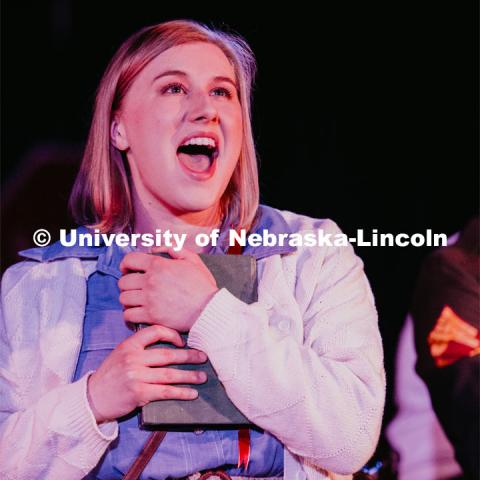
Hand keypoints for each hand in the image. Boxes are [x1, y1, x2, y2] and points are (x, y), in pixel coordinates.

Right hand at [87, 324, 207, 423]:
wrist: (92, 399)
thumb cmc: (110, 376)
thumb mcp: (120, 354)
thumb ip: (139, 348)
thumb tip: (168, 344)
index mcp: (129, 345)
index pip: (155, 331)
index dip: (172, 334)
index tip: (183, 342)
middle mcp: (133, 358)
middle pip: (167, 355)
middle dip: (189, 356)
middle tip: (203, 357)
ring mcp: (136, 376)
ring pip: (170, 374)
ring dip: (189, 376)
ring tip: (202, 376)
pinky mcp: (139, 393)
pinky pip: (165, 391)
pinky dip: (181, 392)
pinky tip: (192, 393)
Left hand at [118, 246, 218, 331]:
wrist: (208, 309)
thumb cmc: (202, 285)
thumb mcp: (192, 260)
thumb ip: (173, 248)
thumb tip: (154, 249)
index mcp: (158, 265)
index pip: (129, 260)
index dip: (125, 264)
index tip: (128, 270)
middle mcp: (150, 281)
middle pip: (123, 282)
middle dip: (127, 284)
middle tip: (134, 288)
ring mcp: (149, 299)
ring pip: (123, 298)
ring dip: (128, 299)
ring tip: (136, 301)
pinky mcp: (150, 316)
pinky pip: (128, 315)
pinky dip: (130, 314)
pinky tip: (137, 313)